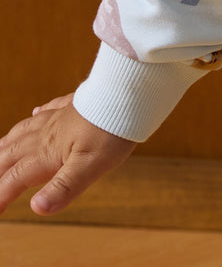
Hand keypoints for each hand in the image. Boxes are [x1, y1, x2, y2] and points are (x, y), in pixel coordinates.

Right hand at [0, 94, 134, 216]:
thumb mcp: (90, 167)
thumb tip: (37, 208)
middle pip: (11, 153)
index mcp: (47, 152)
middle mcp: (47, 133)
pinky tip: (35, 112)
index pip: (15, 178)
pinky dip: (36, 115)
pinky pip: (47, 109)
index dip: (0, 195)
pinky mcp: (73, 103)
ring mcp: (59, 116)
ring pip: (23, 130)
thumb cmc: (112, 130)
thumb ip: (63, 188)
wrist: (129, 93)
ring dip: (7, 144)